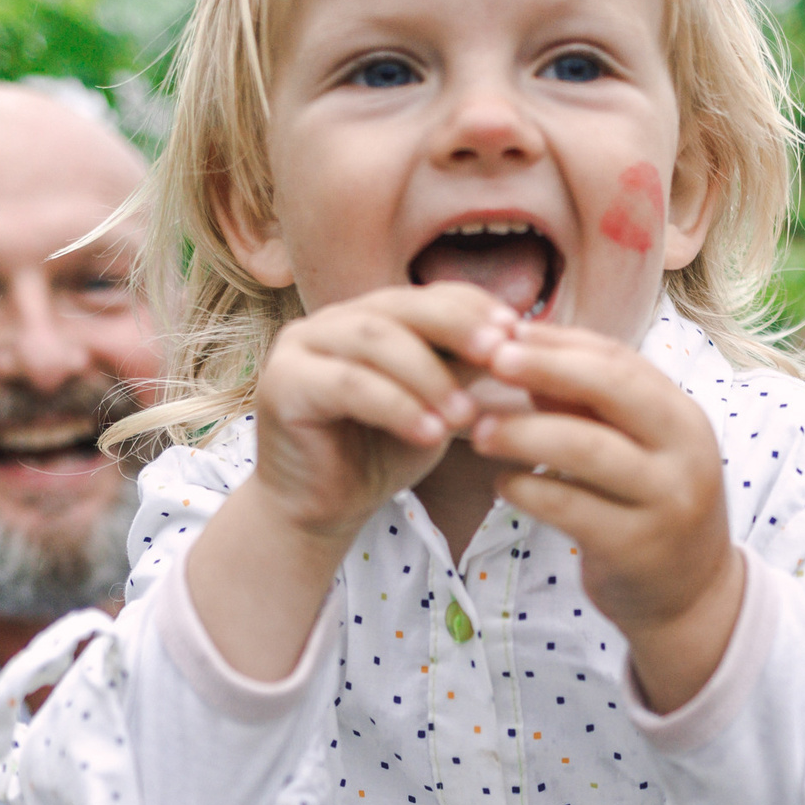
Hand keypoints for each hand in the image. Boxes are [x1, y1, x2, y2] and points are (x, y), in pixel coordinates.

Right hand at [188, 283, 513, 677]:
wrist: (323, 508)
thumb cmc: (381, 454)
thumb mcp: (437, 406)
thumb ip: (464, 372)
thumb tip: (522, 344)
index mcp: (373, 316)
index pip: (430, 295)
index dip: (474, 309)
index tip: (518, 333)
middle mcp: (333, 319)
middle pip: (402, 307)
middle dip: (456, 328)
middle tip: (500, 355)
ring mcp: (301, 346)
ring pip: (375, 341)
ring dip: (428, 375)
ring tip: (465, 416)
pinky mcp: (282, 383)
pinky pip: (347, 384)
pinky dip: (395, 406)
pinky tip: (430, 434)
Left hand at [467, 322, 742, 711]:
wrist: (691, 597)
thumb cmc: (647, 508)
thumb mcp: (634, 451)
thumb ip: (587, 408)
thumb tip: (521, 354)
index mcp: (683, 418)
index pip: (620, 360)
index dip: (560, 343)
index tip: (505, 332)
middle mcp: (685, 453)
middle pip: (613, 389)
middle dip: (547, 368)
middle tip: (490, 359)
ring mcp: (666, 502)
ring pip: (587, 449)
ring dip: (525, 432)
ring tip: (478, 430)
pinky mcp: (637, 548)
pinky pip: (571, 508)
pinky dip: (529, 490)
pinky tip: (502, 483)